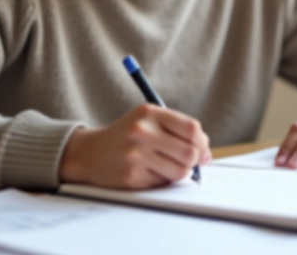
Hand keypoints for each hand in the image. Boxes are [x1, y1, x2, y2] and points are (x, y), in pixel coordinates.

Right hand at [59, 104, 211, 188]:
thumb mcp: (148, 121)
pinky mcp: (131, 176)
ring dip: (178, 172)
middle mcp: (142, 131)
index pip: (191, 128)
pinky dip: (161, 180)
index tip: (202, 151)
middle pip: (190, 152)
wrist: (90, 153)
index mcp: (149, 112)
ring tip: (165, 166)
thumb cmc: (127, 136)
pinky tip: (147, 171)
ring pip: (180, 171)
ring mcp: (135, 154)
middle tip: (188, 162)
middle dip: (194, 161)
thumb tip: (206, 153)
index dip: (203, 143)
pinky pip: (163, 183)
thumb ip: (177, 130)